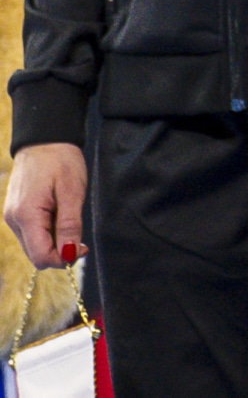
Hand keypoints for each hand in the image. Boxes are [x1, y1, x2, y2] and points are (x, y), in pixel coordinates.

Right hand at [5, 143, 86, 269]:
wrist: (44, 140)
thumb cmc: (60, 161)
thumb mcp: (72, 192)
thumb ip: (70, 224)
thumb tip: (69, 253)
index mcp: (26, 216)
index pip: (40, 256)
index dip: (62, 259)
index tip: (82, 248)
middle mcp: (14, 220)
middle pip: (36, 254)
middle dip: (59, 251)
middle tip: (80, 236)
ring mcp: (13, 217)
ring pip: (34, 245)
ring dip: (54, 241)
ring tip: (69, 219)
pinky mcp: (16, 213)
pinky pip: (32, 233)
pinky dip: (47, 232)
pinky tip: (59, 216)